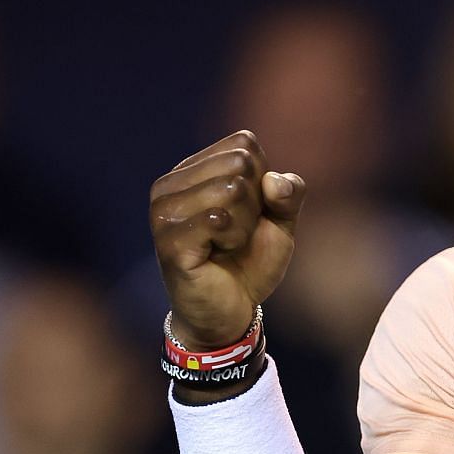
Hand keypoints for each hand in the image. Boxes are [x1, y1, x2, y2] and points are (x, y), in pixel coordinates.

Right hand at [150, 130, 306, 348]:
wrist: (232, 310)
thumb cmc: (250, 260)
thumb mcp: (282, 221)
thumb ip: (289, 192)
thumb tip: (274, 181)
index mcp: (193, 168)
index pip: (244, 144)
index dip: (263, 181)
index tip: (249, 212)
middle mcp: (170, 183)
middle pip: (240, 163)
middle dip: (256, 203)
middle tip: (238, 232)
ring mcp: (163, 210)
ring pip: (232, 189)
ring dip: (245, 223)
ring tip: (227, 243)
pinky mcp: (168, 239)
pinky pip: (219, 218)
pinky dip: (235, 238)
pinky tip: (218, 253)